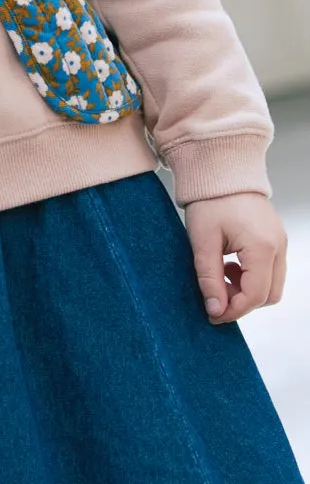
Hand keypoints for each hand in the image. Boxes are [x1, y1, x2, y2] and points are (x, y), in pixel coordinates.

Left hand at [186, 193, 286, 323]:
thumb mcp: (203, 241)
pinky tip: (229, 266)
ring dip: (247, 290)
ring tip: (220, 276)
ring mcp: (280, 242)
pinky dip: (252, 277)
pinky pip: (270, 270)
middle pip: (269, 295)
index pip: (254, 296)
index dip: (233, 311)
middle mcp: (278, 247)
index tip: (211, 315)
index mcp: (262, 248)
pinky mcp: (275, 239)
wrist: (221, 168)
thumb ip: (209, 278)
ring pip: (272, 285)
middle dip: (242, 303)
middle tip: (215, 297)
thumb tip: (216, 310)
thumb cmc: (210, 200)